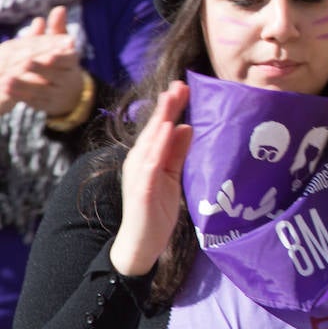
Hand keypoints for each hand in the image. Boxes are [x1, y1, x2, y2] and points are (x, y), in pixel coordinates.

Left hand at [0, 7, 83, 116]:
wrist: (71, 93)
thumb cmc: (61, 62)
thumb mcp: (61, 46)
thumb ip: (58, 28)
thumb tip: (59, 8)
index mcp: (72, 63)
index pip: (68, 61)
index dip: (58, 59)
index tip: (48, 57)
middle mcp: (67, 80)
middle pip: (54, 76)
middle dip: (39, 70)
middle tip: (24, 64)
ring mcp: (57, 94)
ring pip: (40, 90)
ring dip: (23, 85)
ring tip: (7, 80)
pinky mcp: (46, 105)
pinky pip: (32, 101)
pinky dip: (19, 96)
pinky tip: (5, 90)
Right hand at [112, 82, 192, 276]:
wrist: (142, 244)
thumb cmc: (157, 210)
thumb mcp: (173, 176)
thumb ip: (178, 153)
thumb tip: (188, 127)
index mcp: (147, 158)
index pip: (161, 128)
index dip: (170, 107)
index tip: (183, 86)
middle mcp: (139, 162)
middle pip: (155, 130)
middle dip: (167, 107)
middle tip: (180, 84)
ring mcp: (138, 174)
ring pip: (151, 142)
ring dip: (161, 120)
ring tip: (172, 100)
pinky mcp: (141, 189)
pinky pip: (150, 163)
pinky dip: (158, 146)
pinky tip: (167, 131)